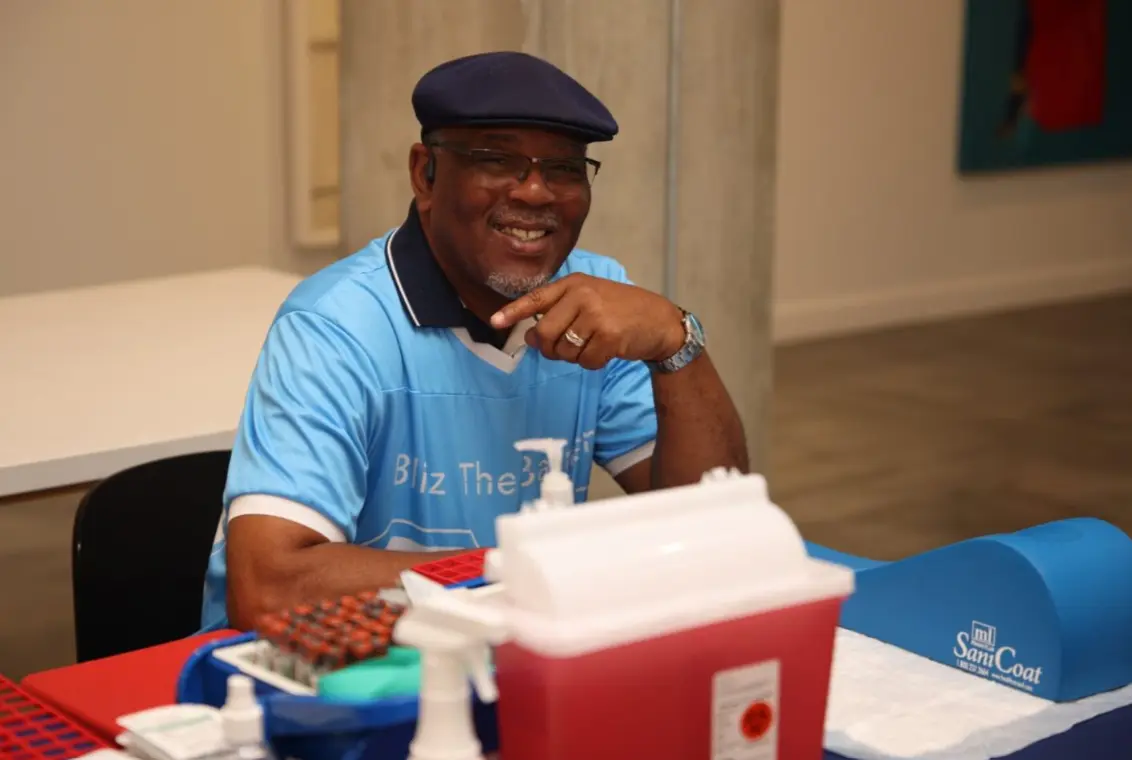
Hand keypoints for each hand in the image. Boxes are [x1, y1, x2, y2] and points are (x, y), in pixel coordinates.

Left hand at [490, 273, 685, 369]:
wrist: (659, 320)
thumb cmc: (621, 311)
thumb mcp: (591, 298)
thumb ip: (561, 312)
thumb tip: (532, 339)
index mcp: (575, 284)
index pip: (537, 298)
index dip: (514, 312)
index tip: (494, 322)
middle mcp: (583, 295)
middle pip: (545, 333)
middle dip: (552, 349)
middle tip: (566, 348)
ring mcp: (596, 314)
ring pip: (564, 351)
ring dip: (576, 357)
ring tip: (593, 345)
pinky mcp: (609, 336)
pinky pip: (585, 361)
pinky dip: (593, 363)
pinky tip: (607, 351)